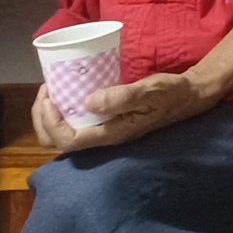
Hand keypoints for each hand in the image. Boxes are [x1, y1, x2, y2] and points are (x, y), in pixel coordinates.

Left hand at [31, 73, 214, 153]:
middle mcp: (103, 136)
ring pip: (63, 134)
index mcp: (111, 134)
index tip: (50, 97)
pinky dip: (63, 110)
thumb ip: (121, 97)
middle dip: (43, 119)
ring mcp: (104, 130)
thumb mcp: (149, 91)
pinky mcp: (106, 121)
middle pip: (58, 142)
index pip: (68, 140)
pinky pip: (75, 123)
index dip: (51, 122)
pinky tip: (68, 92)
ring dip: (50, 115)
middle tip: (46, 92)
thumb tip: (88, 101)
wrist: (189, 96)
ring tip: (52, 91)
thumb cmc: (170, 93)